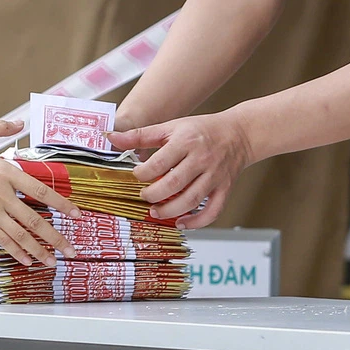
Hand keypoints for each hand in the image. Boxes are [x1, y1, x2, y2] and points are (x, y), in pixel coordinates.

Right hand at [0, 122, 78, 265]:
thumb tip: (19, 123)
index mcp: (4, 171)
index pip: (40, 190)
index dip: (61, 203)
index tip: (76, 214)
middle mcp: (1, 194)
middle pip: (35, 220)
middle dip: (56, 237)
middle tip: (71, 251)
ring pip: (20, 235)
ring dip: (39, 250)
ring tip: (53, 262)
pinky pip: (2, 240)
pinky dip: (16, 251)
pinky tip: (27, 260)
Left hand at [109, 111, 253, 228]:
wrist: (239, 133)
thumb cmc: (202, 130)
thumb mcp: (171, 126)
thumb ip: (140, 135)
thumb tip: (110, 138)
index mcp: (186, 141)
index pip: (159, 163)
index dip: (143, 174)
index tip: (137, 176)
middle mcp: (202, 159)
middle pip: (174, 184)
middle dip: (154, 195)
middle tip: (144, 197)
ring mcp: (215, 176)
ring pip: (192, 200)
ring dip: (171, 211)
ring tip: (156, 212)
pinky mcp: (225, 189)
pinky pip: (212, 211)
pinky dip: (197, 222)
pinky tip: (181, 223)